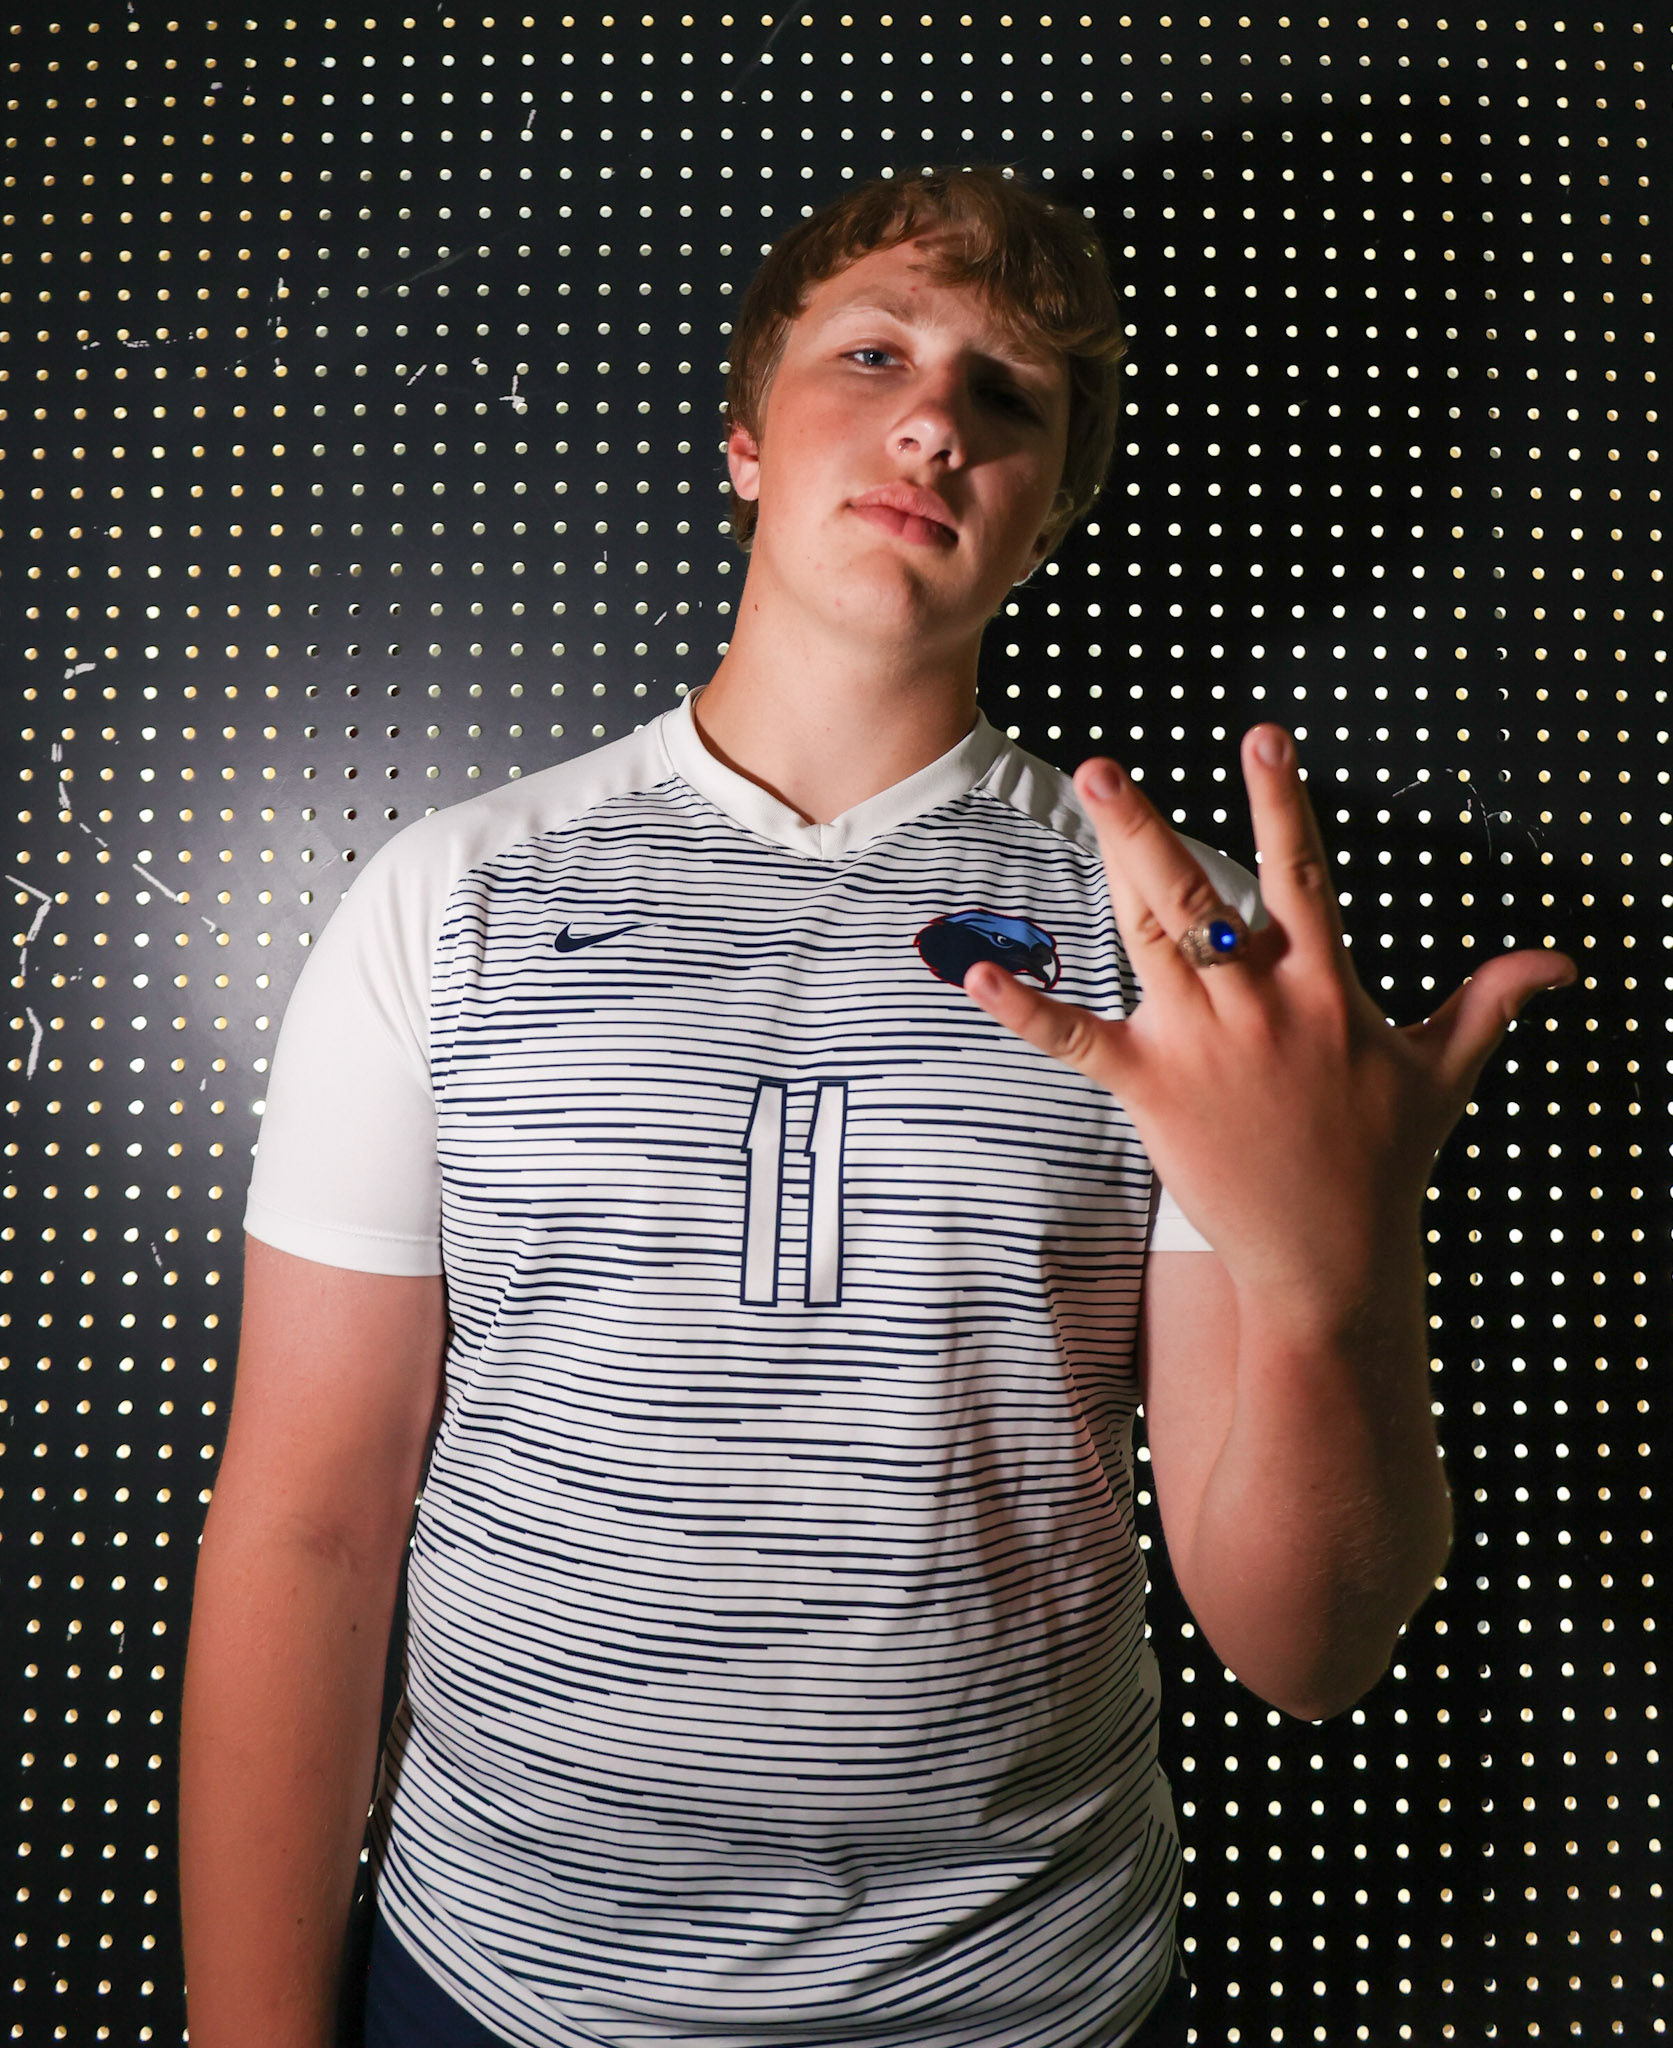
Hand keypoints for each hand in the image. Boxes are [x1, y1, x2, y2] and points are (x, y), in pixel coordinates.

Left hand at [962, 725, 1575, 1310]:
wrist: (1333, 1259)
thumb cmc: (1387, 1159)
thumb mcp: (1447, 1071)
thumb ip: (1490, 1001)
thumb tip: (1562, 962)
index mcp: (1325, 986)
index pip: (1305, 875)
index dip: (1282, 804)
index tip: (1262, 738)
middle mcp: (1261, 1003)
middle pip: (1199, 897)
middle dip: (1149, 828)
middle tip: (1101, 768)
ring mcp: (1203, 1046)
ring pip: (1146, 939)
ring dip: (1108, 870)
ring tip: (1077, 804)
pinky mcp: (1153, 1091)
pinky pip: (1079, 1042)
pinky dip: (1026, 1009)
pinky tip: (973, 974)